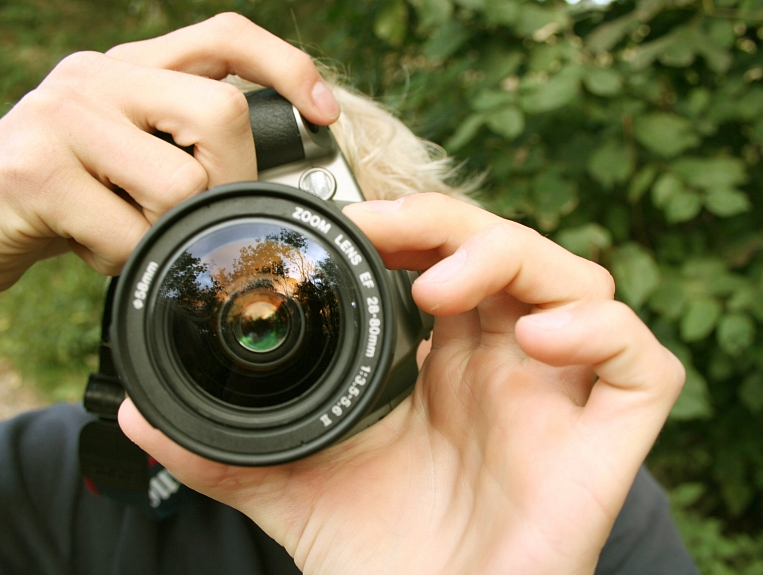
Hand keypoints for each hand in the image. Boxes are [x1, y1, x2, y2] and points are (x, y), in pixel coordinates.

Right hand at [0, 13, 339, 291]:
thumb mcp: (134, 158)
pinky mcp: (36, 172)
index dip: (284, 66)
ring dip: (168, 231)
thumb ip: (191, 151)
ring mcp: (64, 118)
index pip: (224, 36)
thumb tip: (276, 183)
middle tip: (194, 211)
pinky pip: (129, 235)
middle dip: (228, 183)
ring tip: (126, 227)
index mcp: (132, 68)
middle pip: (222, 115)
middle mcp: (99, 77)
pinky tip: (92, 246)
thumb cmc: (72, 195)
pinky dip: (124, 259)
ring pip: (181, 184)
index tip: (324, 113)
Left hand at [119, 193, 684, 574]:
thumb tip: (139, 414)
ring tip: (445, 292)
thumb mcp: (296, 484)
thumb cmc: (376, 553)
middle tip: (391, 236)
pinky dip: (599, 332)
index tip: (357, 224)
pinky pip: (643, 359)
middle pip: (509, 247)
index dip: (414, 224)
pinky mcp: (610, 433)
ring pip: (578, 281)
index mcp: (442, 356)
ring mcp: (560, 391)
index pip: (447, 255)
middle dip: (453, 224)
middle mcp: (504, 359)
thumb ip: (221, 448)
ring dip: (516, 260)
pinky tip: (538, 342)